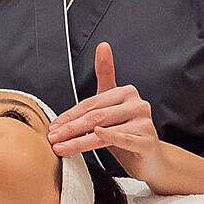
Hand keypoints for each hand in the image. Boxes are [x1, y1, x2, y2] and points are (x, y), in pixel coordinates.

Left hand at [46, 42, 162, 181]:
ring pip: (104, 129)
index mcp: (127, 92)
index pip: (91, 103)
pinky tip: (95, 136)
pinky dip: (109, 137)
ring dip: (79, 140)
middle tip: (52, 137)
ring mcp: (144, 122)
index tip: (53, 126)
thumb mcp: (113, 105)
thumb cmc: (127, 131)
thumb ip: (106, 77)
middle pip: (95, 115)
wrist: (151, 158)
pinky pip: (124, 138)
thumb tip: (103, 45)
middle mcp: (138, 104)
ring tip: (61, 147)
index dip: (70, 115)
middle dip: (70, 128)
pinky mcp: (147, 141)